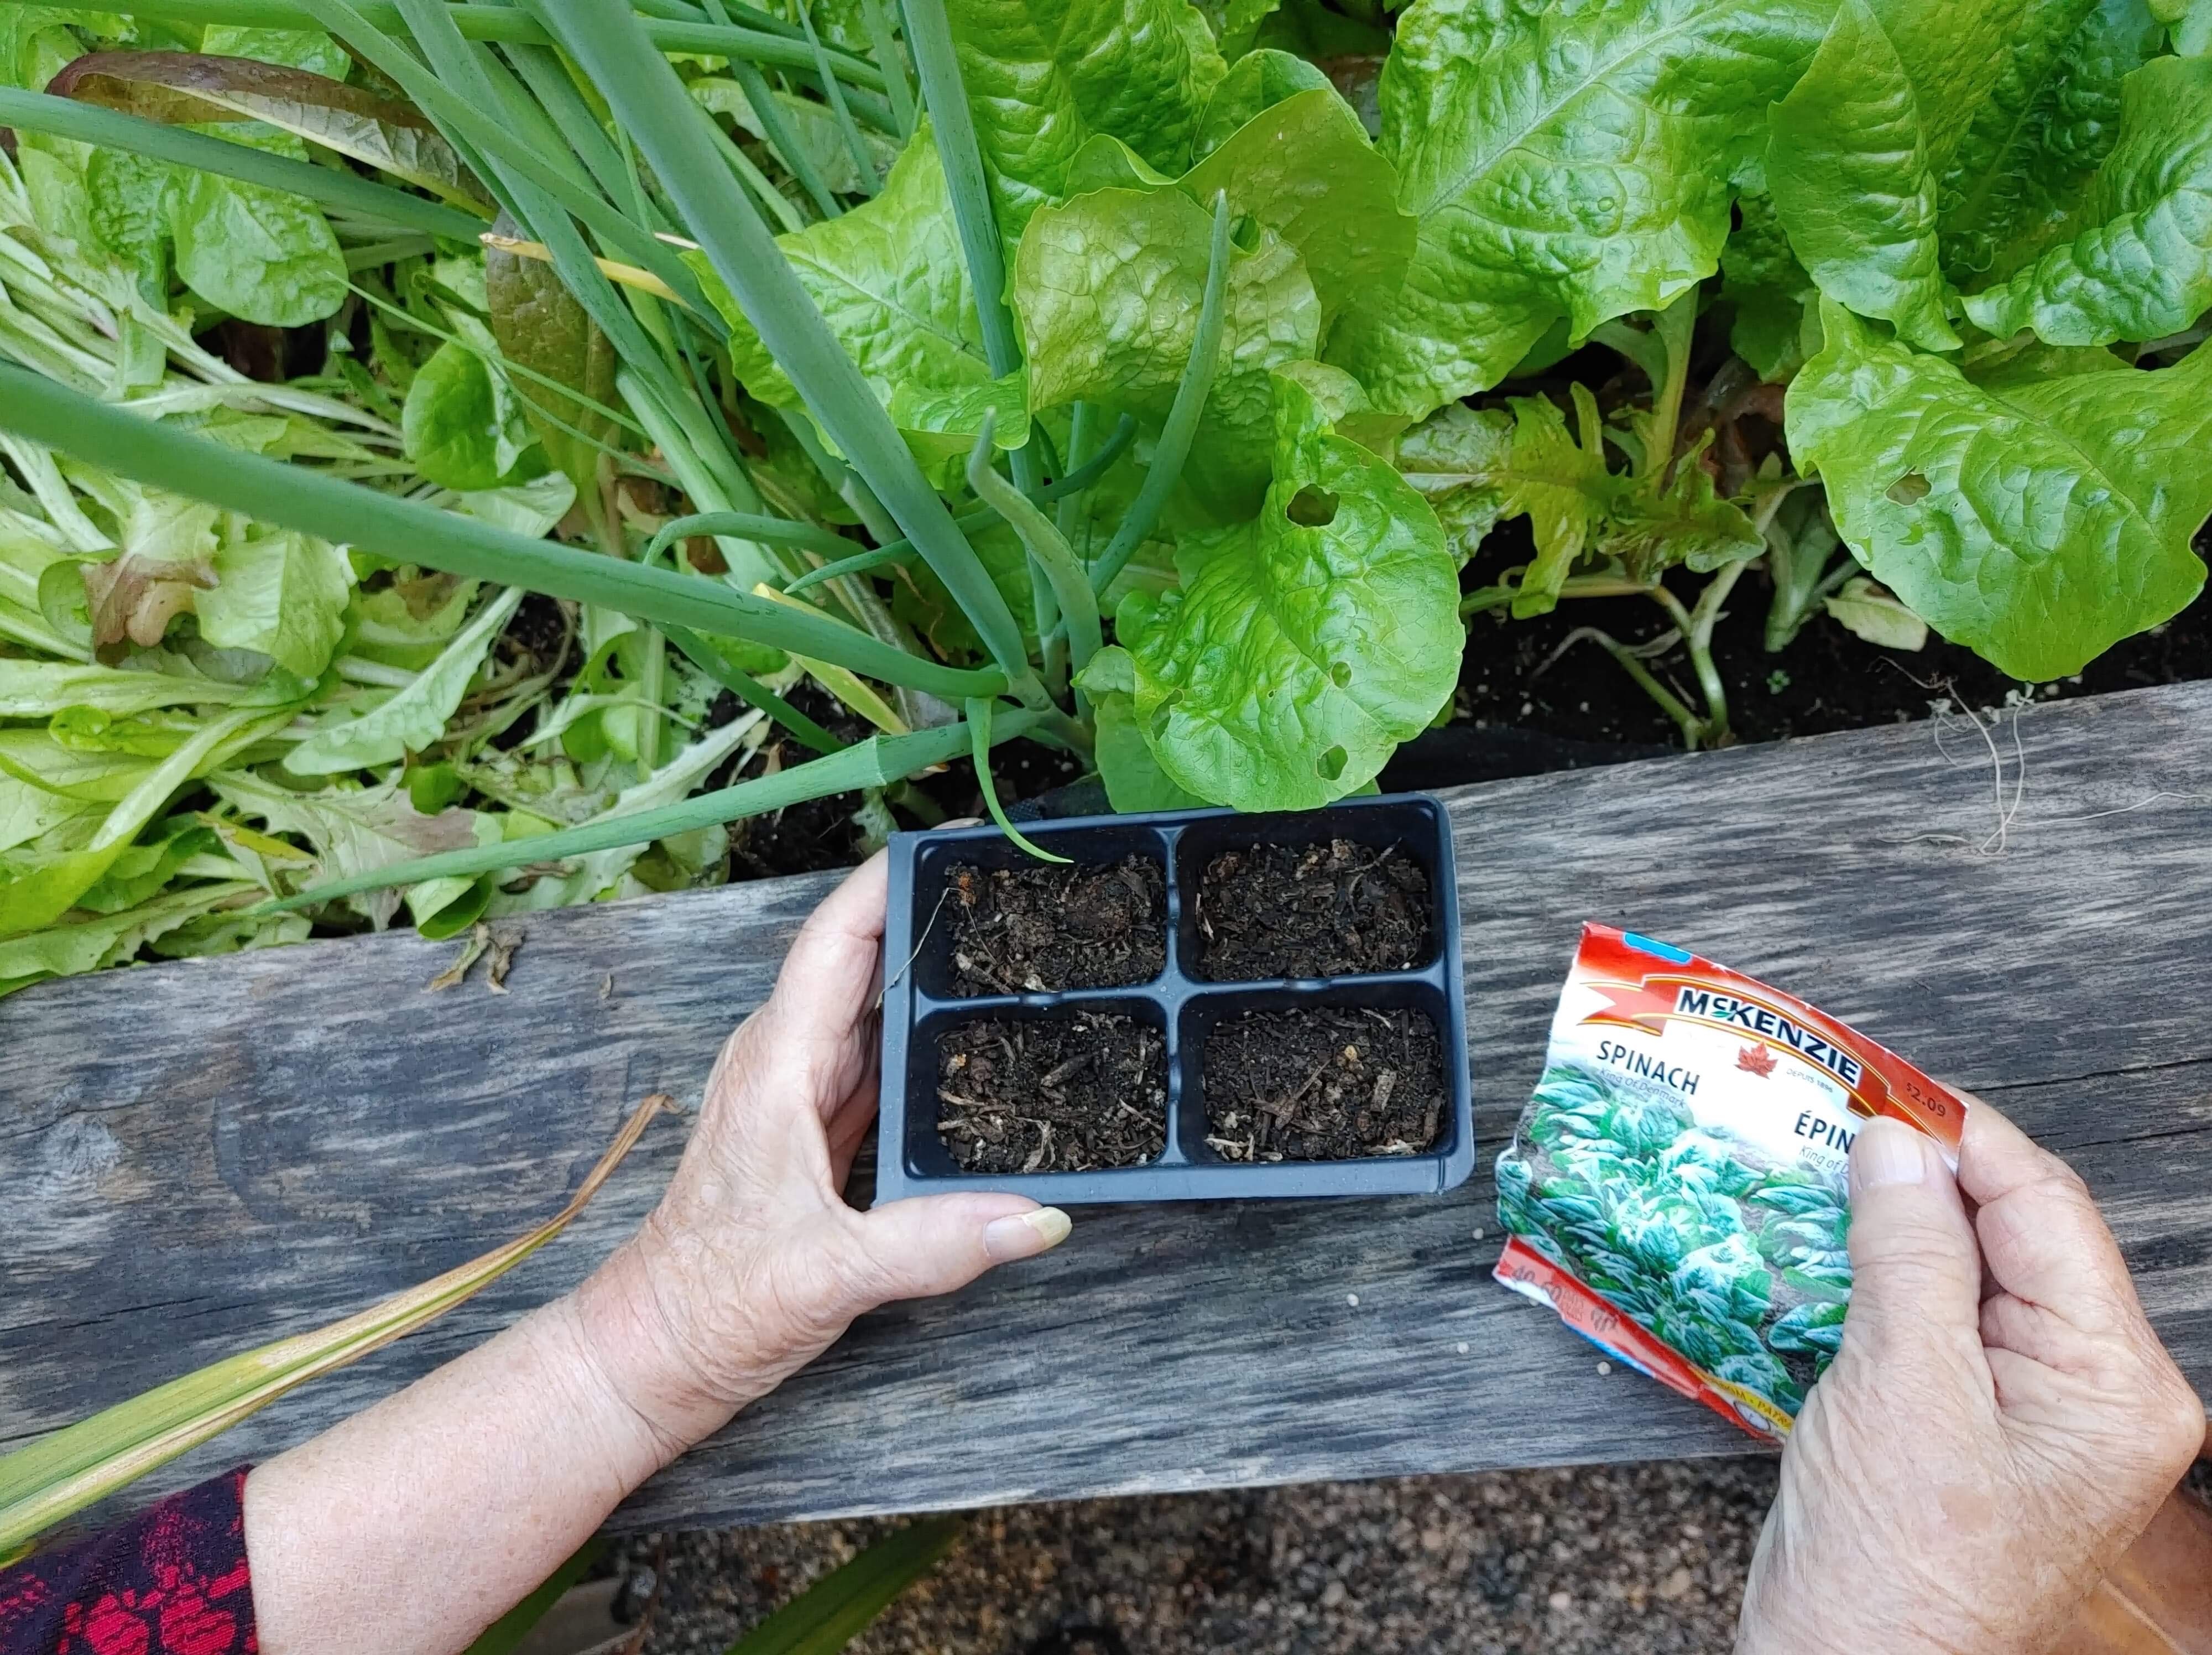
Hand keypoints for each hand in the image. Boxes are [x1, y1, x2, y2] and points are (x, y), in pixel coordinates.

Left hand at [563, 848, 1070, 1459]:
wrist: (656, 1355)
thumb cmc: (708, 1305)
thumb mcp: (824, 1275)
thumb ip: (933, 1244)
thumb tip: (1038, 1218)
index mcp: (778, 1066)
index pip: (838, 941)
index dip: (891, 880)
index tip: (958, 839)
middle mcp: (787, 1064)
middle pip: (864, 960)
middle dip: (931, 913)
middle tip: (1019, 885)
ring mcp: (801, 1097)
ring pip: (874, 1009)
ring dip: (931, 975)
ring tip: (1015, 943)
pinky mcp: (818, 1133)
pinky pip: (879, 1062)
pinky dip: (926, 1040)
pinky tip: (976, 1040)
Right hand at [1736, 1097, 2204, 1654]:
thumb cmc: (1897, 1565)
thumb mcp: (1905, 1389)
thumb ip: (1911, 1254)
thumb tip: (1897, 1144)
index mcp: (2116, 1384)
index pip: (2046, 1210)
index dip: (1962, 1137)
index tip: (1880, 1082)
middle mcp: (2088, 1388)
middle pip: (2010, 1232)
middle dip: (1923, 1171)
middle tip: (1836, 1113)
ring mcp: (2023, 1405)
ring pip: (1962, 1266)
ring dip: (1890, 1216)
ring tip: (1817, 1163)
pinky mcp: (1960, 1417)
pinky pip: (1927, 1313)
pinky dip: (1873, 1269)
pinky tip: (1820, 1239)